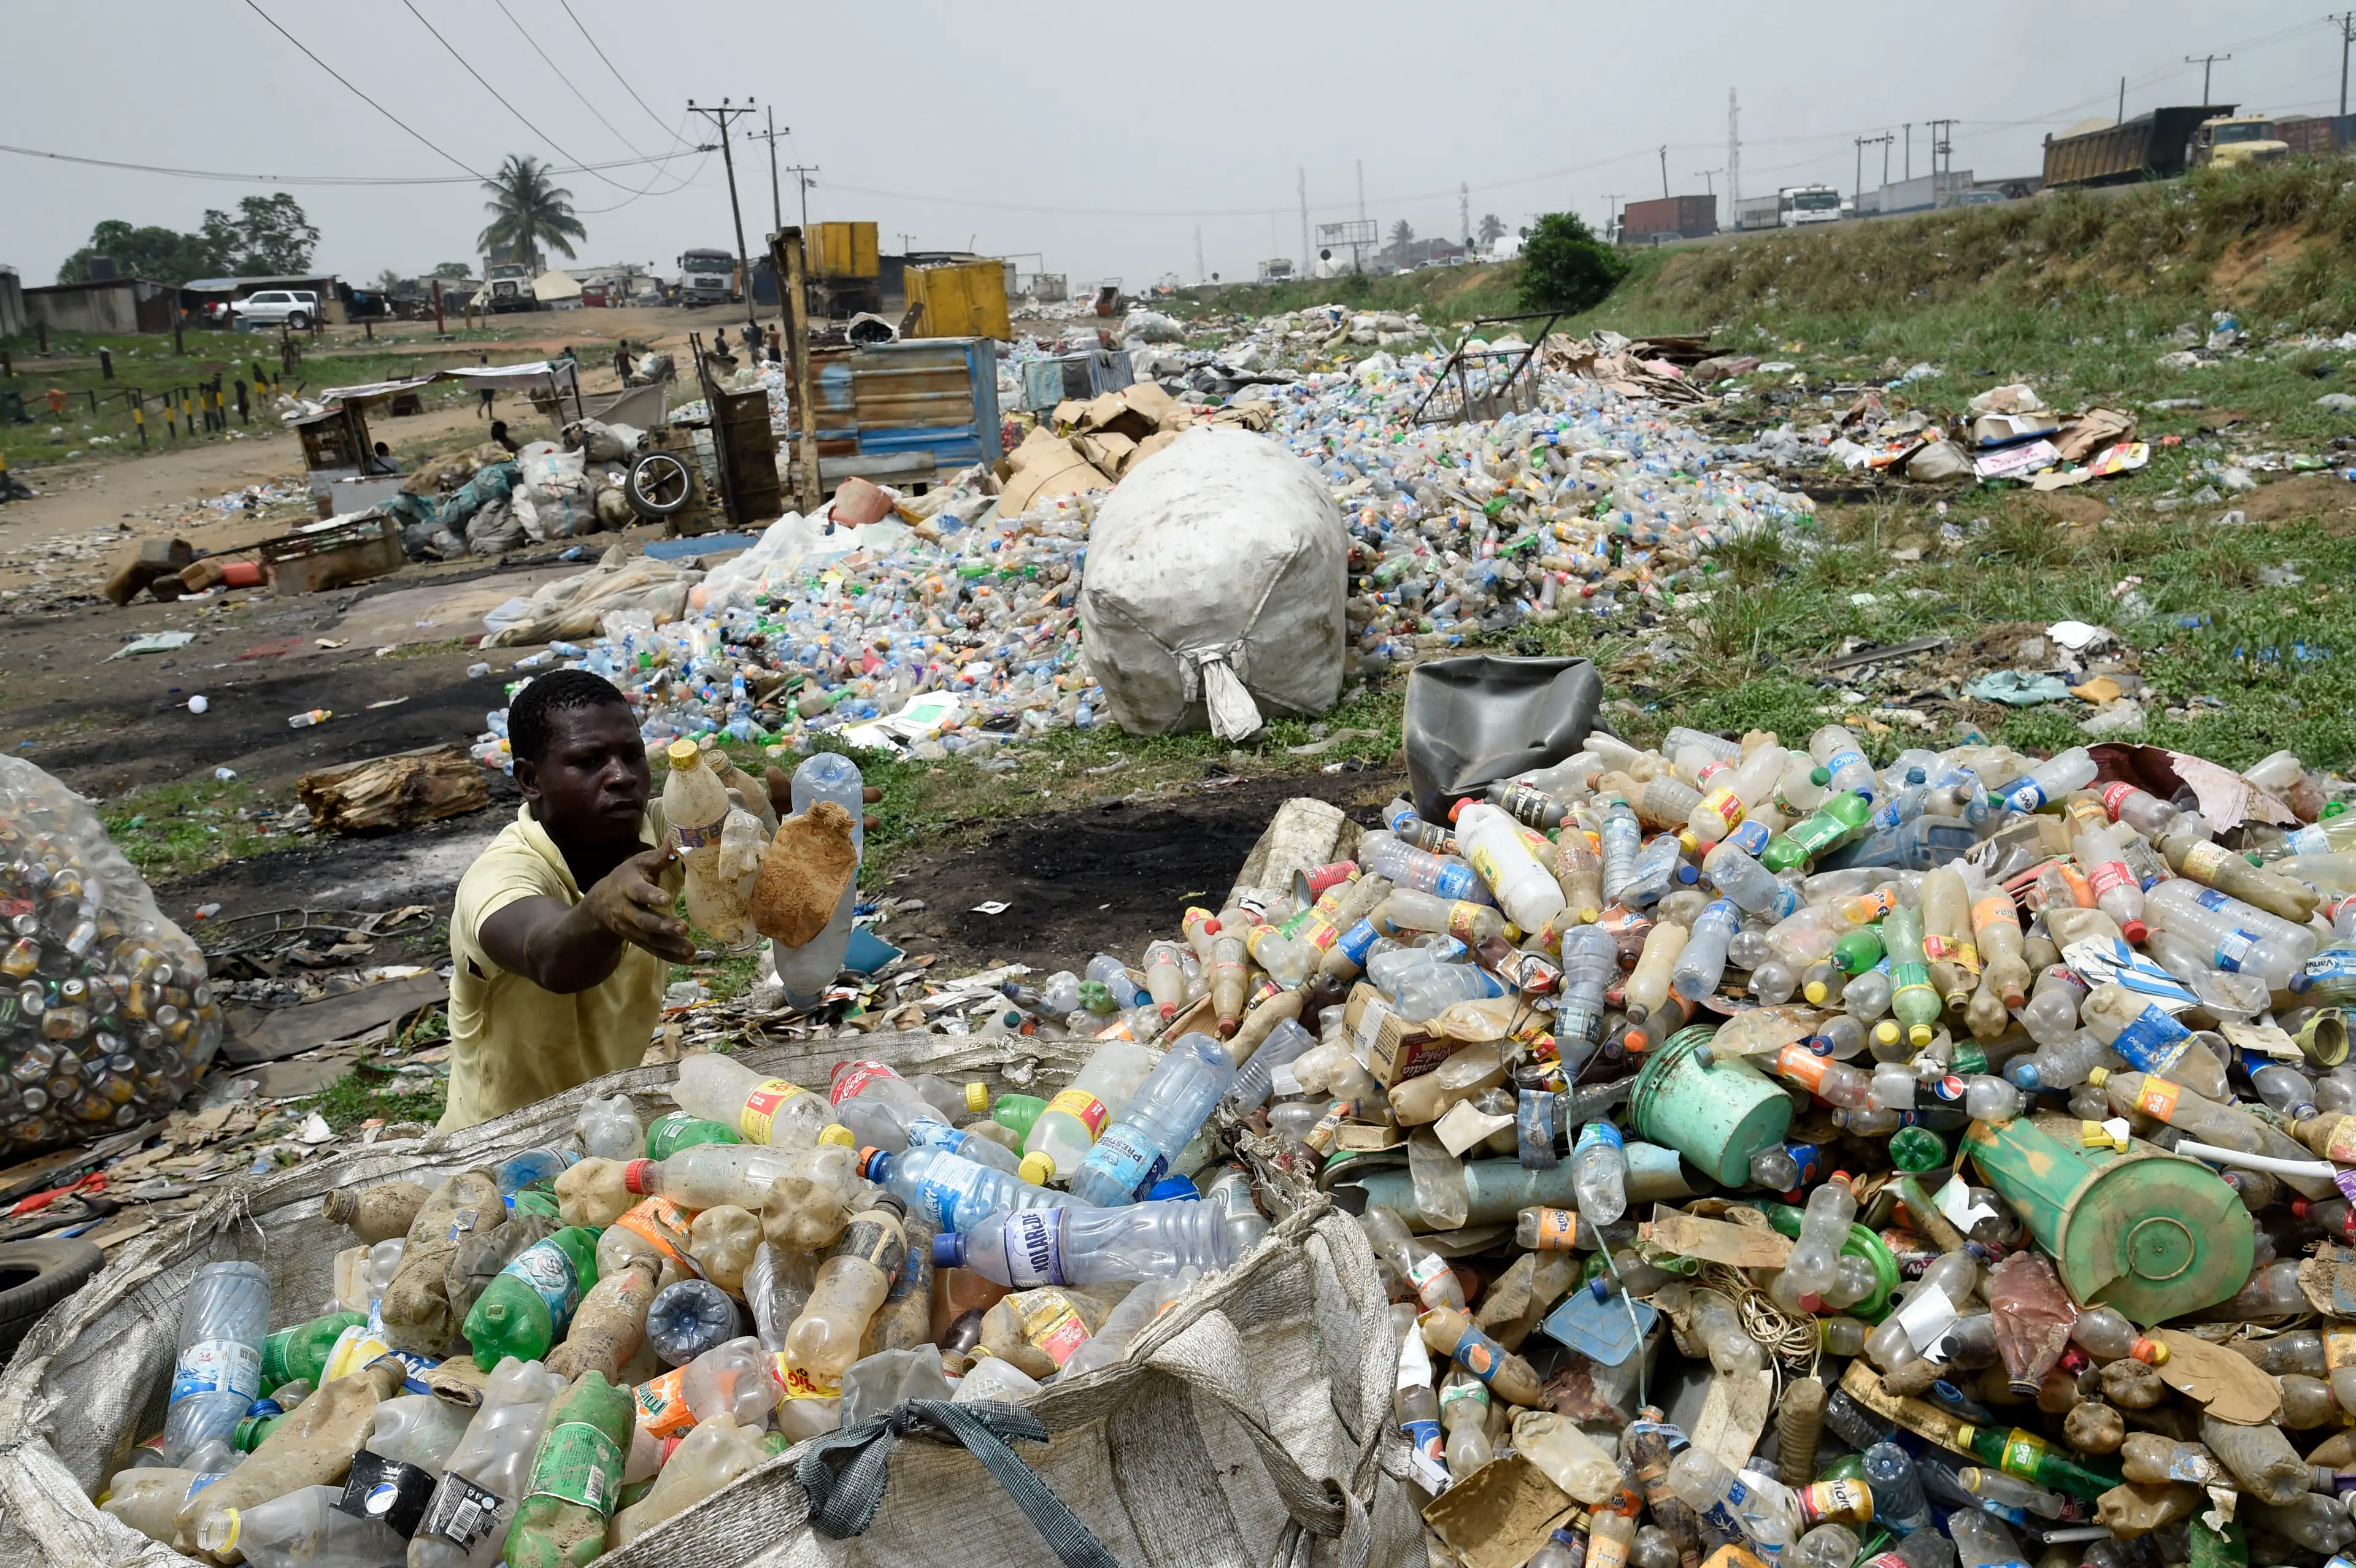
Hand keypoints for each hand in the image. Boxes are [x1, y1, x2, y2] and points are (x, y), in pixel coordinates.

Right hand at [585, 844, 694, 962]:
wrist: (601, 904)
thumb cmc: (626, 878)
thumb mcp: (639, 863)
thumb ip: (660, 855)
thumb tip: (678, 834)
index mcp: (627, 888)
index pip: (639, 892)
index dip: (651, 896)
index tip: (667, 899)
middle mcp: (627, 911)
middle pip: (644, 921)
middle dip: (663, 926)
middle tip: (684, 928)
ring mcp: (632, 930)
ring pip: (651, 940)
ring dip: (671, 946)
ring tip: (692, 950)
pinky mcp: (639, 941)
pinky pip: (655, 951)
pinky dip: (671, 956)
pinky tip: (690, 959)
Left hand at [766, 765, 883, 832]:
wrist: (772, 835)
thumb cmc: (777, 810)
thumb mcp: (777, 798)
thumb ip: (778, 788)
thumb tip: (772, 770)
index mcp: (818, 791)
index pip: (837, 783)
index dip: (849, 781)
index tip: (857, 779)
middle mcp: (828, 806)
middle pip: (850, 799)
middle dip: (864, 797)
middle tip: (878, 795)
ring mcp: (830, 824)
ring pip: (851, 819)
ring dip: (865, 820)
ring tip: (875, 823)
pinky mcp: (830, 841)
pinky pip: (845, 840)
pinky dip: (854, 841)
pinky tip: (862, 843)